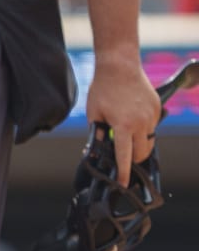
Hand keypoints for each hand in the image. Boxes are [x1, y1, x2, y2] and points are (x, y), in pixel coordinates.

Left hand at [86, 52, 160, 185]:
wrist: (120, 65)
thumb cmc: (103, 89)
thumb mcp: (93, 114)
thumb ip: (96, 133)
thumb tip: (97, 149)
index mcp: (123, 126)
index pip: (124, 157)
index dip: (124, 173)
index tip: (124, 184)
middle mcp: (141, 122)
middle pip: (141, 153)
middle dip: (132, 160)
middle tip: (121, 158)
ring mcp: (152, 115)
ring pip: (149, 141)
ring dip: (138, 145)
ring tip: (125, 137)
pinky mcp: (157, 108)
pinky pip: (152, 126)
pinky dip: (143, 130)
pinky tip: (131, 120)